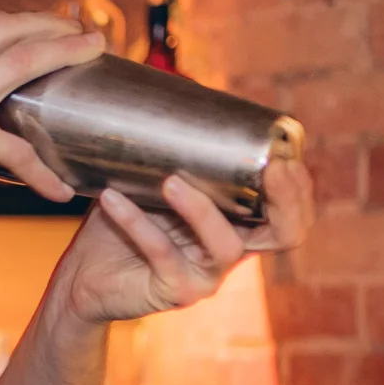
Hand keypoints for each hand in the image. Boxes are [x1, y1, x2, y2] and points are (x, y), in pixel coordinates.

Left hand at [56, 159, 316, 324]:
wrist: (84, 276)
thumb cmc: (123, 223)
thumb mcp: (153, 182)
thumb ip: (175, 153)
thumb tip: (182, 94)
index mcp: (238, 224)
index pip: (290, 213)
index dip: (298, 190)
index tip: (284, 156)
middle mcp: (231, 252)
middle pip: (284, 235)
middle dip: (286, 201)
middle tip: (274, 169)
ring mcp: (206, 276)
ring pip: (224, 245)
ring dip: (201, 209)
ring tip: (170, 180)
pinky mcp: (174, 291)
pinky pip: (162, 254)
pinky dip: (136, 223)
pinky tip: (112, 199)